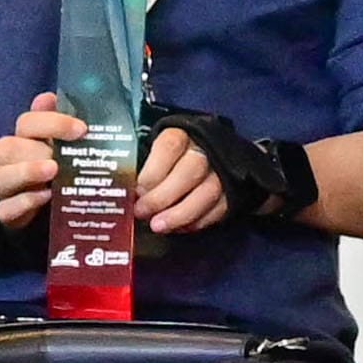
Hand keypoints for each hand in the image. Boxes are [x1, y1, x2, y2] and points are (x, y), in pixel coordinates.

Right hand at [0, 112, 77, 223]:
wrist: (32, 206)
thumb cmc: (51, 168)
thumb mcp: (59, 145)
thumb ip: (56, 122)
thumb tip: (51, 97)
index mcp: (23, 138)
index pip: (27, 122)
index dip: (52, 122)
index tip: (81, 129)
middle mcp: (8, 160)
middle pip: (7, 147)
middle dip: (36, 150)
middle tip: (63, 157)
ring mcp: (4, 188)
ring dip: (25, 172)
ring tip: (52, 171)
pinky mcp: (4, 214)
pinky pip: (3, 209)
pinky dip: (23, 203)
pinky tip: (45, 197)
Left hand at [131, 121, 231, 236]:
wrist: (209, 152)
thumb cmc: (172, 155)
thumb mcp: (156, 150)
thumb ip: (145, 167)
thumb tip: (129, 192)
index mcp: (183, 134)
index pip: (169, 148)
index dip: (152, 172)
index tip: (137, 190)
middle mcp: (206, 149)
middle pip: (189, 172)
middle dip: (162, 197)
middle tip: (143, 212)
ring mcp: (222, 170)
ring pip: (206, 193)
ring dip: (180, 213)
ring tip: (160, 226)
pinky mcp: (233, 191)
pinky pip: (219, 208)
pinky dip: (198, 221)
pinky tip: (180, 227)